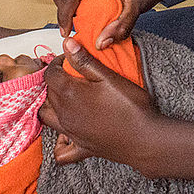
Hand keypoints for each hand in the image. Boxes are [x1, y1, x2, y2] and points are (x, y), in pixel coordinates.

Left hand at [40, 38, 161, 168]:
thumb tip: (67, 44)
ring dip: (51, 105)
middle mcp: (65, 114)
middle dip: (55, 80)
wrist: (146, 139)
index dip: (58, 62)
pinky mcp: (81, 147)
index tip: (70, 58)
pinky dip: (60, 141)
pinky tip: (67, 134)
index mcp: (70, 94)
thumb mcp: (109, 77)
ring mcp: (71, 132)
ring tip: (65, 97)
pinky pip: (61, 150)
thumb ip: (85, 61)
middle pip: (47, 93)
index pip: (50, 74)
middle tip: (72, 73)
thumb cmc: (131, 106)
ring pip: (47, 117)